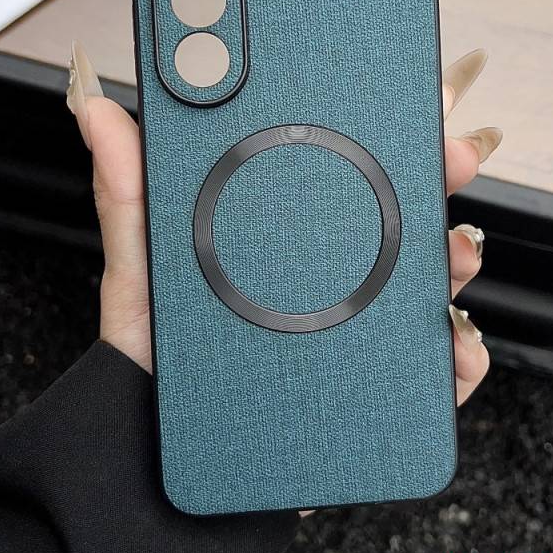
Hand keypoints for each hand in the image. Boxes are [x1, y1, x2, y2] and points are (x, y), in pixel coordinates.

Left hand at [67, 43, 497, 402]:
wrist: (158, 449)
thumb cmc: (153, 356)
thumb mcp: (139, 264)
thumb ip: (126, 189)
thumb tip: (97, 110)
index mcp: (280, 236)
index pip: (342, 174)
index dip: (385, 133)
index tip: (413, 103)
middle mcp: (322, 277)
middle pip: (398, 219)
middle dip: (438, 181)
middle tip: (455, 157)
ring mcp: (350, 328)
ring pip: (425, 283)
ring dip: (455, 260)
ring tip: (455, 252)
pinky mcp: (368, 384)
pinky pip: (428, 366)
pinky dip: (455, 353)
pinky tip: (451, 343)